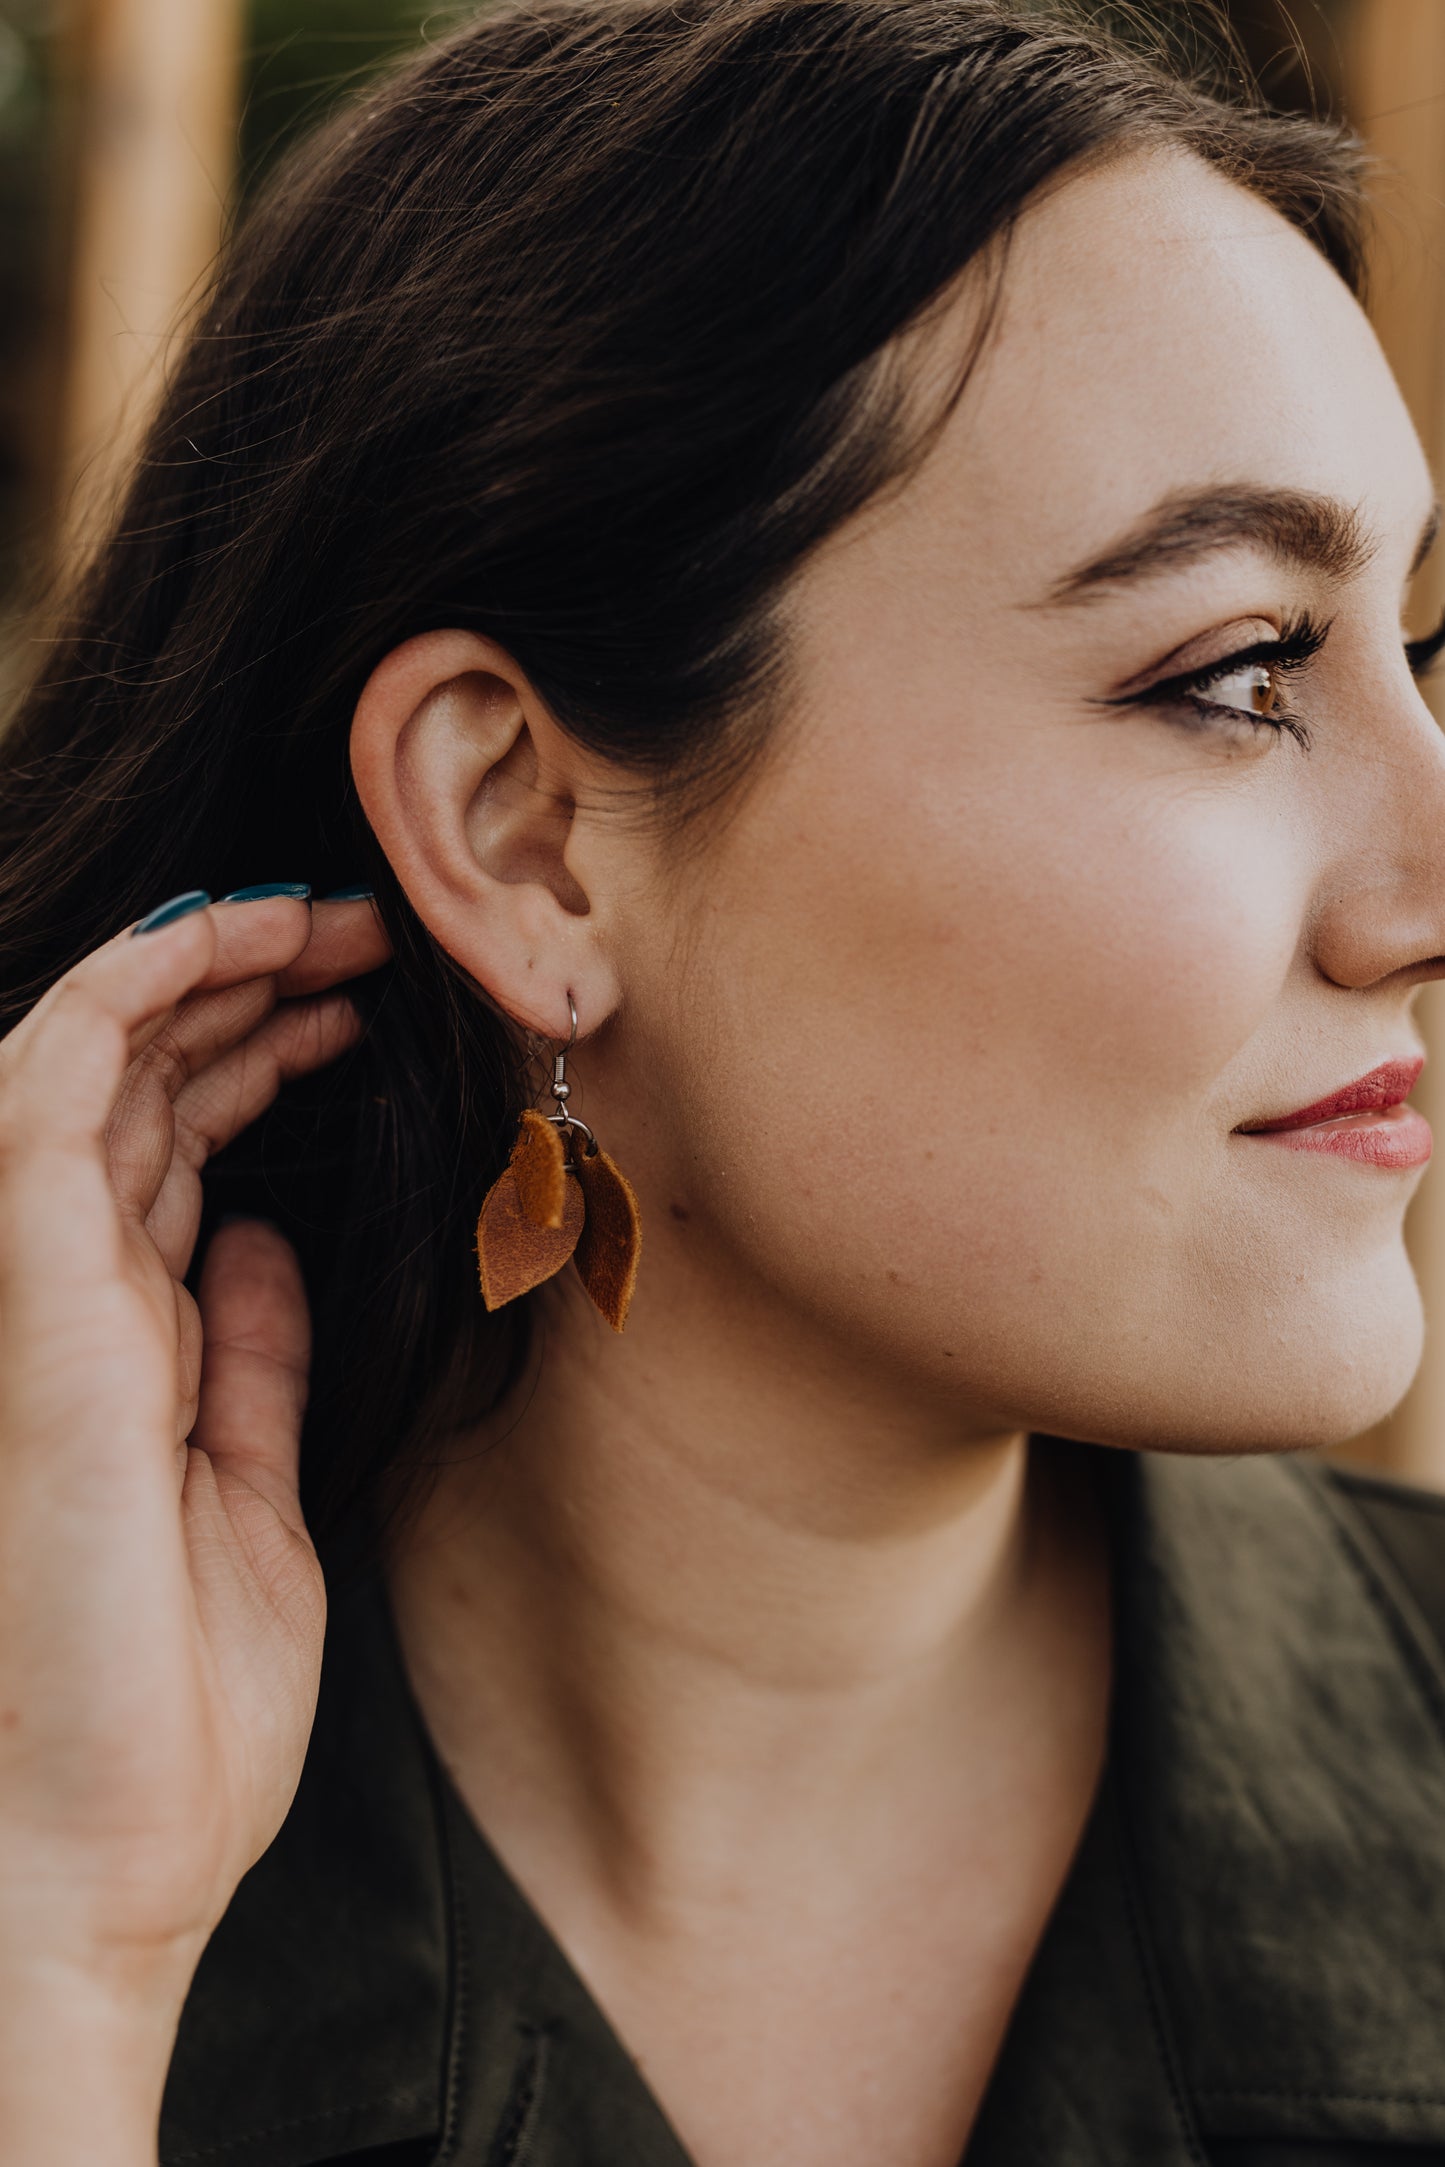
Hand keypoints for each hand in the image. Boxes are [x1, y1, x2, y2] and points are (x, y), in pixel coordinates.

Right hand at [0, 892, 387, 2022]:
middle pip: (135, 1091)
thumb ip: (247, 1362)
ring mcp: (35, 1301)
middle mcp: (65, 1305)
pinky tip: (221, 948)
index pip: (165, 1151)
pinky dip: (122, 1003)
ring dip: (195, 969)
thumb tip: (260, 1243)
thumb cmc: (170, 1717)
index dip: (247, 1054)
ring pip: (84, 1066)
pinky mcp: (34, 1314)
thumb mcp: (252, 1500)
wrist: (94, 1867)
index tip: (355, 1006)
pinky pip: (45, 1105)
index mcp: (121, 1347)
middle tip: (357, 937)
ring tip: (317, 920)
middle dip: (238, 990)